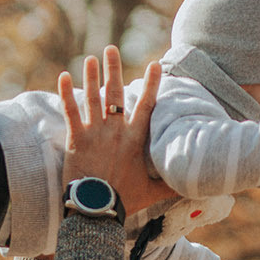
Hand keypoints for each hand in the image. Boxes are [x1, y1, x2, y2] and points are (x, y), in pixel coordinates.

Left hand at [58, 47, 173, 216]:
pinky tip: (62, 76)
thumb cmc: (125, 201)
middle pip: (115, 94)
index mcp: (136, 140)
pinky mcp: (76, 140)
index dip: (151, 84)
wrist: (96, 210)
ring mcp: (95, 134)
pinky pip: (70, 112)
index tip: (154, 65)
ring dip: (91, 76)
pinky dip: (65, 93)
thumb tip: (196, 184)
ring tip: (90, 59)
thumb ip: (172, 184)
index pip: (147, 106)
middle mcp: (116, 131)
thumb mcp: (154, 192)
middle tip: (110, 49)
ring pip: (93, 98)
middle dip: (113, 70)